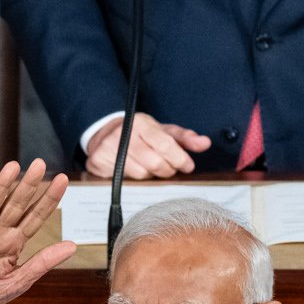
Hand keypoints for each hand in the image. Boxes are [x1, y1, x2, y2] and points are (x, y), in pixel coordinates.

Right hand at [0, 160, 78, 303]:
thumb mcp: (17, 282)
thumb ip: (42, 263)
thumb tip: (72, 246)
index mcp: (15, 242)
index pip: (36, 216)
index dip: (49, 199)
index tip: (63, 179)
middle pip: (16, 205)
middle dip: (28, 185)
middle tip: (40, 164)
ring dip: (2, 186)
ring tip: (14, 167)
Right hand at [84, 114, 211, 178]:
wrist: (104, 133)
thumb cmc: (139, 133)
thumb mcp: (162, 130)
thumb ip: (184, 137)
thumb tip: (205, 143)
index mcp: (141, 123)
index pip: (166, 145)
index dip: (180, 159)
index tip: (187, 166)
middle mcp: (123, 134)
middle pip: (155, 163)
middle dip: (167, 170)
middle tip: (169, 168)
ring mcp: (108, 148)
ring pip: (141, 174)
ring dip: (151, 175)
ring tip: (149, 166)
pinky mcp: (97, 162)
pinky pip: (125, 180)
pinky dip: (134, 179)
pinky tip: (134, 169)